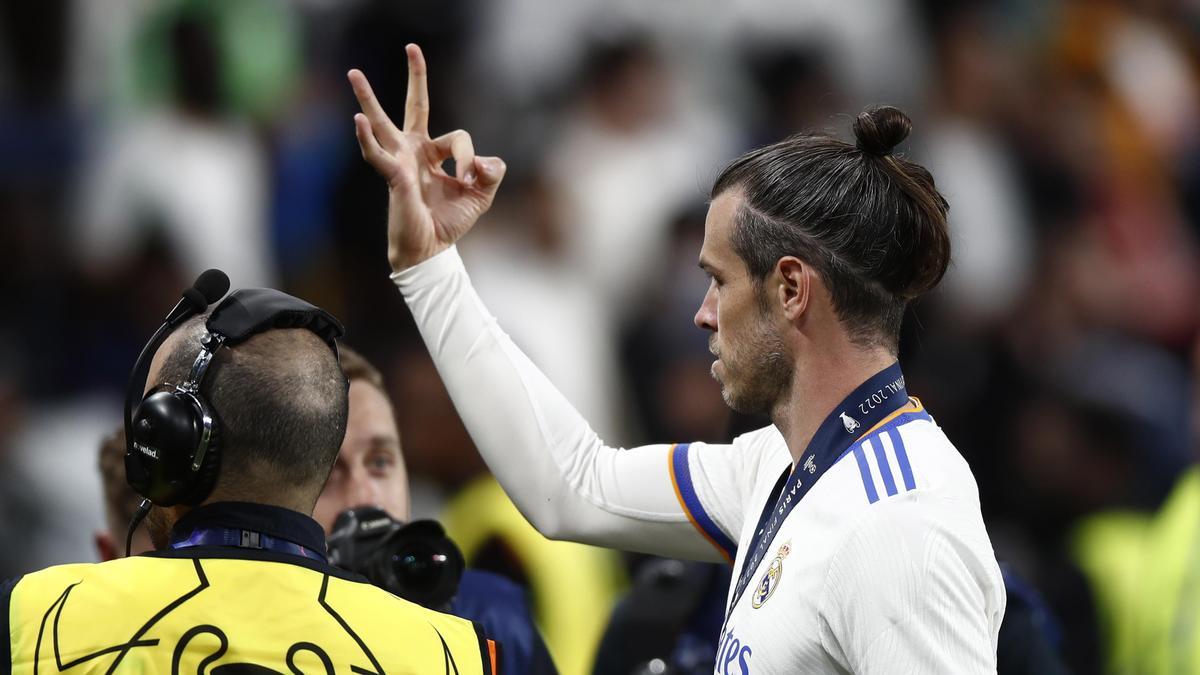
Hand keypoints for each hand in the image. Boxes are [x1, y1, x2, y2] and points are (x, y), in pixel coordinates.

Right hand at [349, 44, 506, 271]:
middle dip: (416, 77)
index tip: (471, 179)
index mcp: (434, 153)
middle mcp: (414, 151)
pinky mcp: (392, 177)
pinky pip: (377, 154)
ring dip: (368, 98)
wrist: (432, 250)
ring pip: (383, 124)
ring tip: (353, 73)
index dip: (469, 156)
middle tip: (412, 48)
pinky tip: (358, 120)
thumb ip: (491, 174)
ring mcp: (400, 161)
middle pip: (415, 106)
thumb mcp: (481, 197)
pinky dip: (367, 138)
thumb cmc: (450, 222)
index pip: (458, 137)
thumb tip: (487, 161)